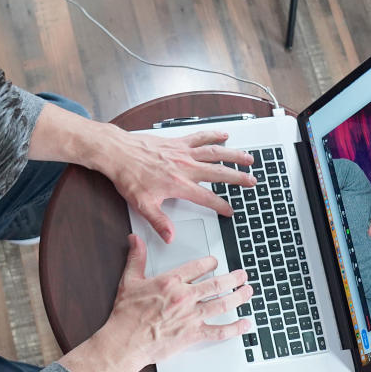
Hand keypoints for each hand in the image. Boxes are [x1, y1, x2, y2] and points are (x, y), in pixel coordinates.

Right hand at [61, 235, 252, 371]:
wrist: (125, 341)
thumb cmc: (126, 315)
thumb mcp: (129, 281)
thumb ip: (136, 258)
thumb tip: (135, 240)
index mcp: (171, 282)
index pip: (198, 266)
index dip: (211, 262)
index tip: (215, 262)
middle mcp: (185, 297)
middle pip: (217, 284)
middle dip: (234, 278)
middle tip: (242, 275)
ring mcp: (192, 316)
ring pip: (223, 304)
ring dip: (239, 297)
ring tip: (248, 292)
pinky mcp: (193, 335)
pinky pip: (219, 331)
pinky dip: (235, 328)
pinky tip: (245, 323)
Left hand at [106, 129, 254, 242]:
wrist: (118, 153)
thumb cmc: (129, 176)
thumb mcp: (142, 205)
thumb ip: (159, 222)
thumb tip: (170, 237)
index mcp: (179, 185)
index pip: (207, 198)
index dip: (221, 206)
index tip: (230, 211)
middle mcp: (185, 167)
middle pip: (218, 173)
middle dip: (237, 178)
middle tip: (252, 182)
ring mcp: (183, 152)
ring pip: (215, 152)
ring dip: (233, 155)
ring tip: (248, 158)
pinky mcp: (177, 142)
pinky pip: (200, 137)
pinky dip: (214, 135)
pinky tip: (224, 135)